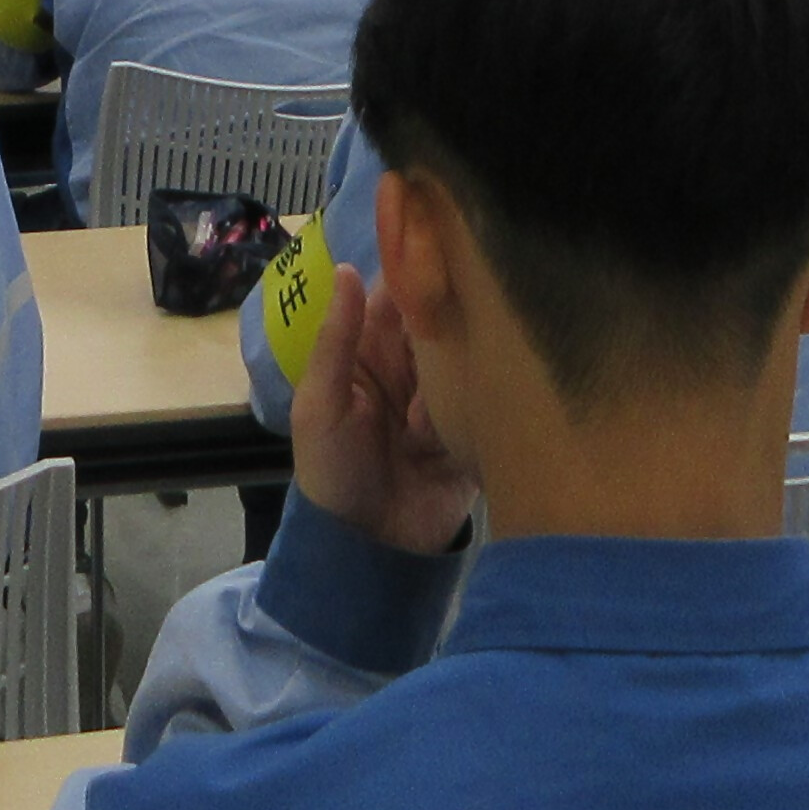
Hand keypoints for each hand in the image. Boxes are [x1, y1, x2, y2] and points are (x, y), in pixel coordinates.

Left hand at [289, 265, 474, 555]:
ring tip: (414, 431)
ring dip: (448, 386)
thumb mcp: (320, 405)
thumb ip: (336, 339)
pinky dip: (467, 417)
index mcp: (372, 348)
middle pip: (445, 321)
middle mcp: (416, 364)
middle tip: (421, 368)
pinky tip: (437, 447)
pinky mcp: (476, 426)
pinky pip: (488, 402)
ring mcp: (449, 394)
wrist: (368, 548)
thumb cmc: (331, 471)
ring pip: (470, 359)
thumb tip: (349, 268)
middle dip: (442, 336)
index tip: (438, 261)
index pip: (401, 294)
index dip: (420, 272)